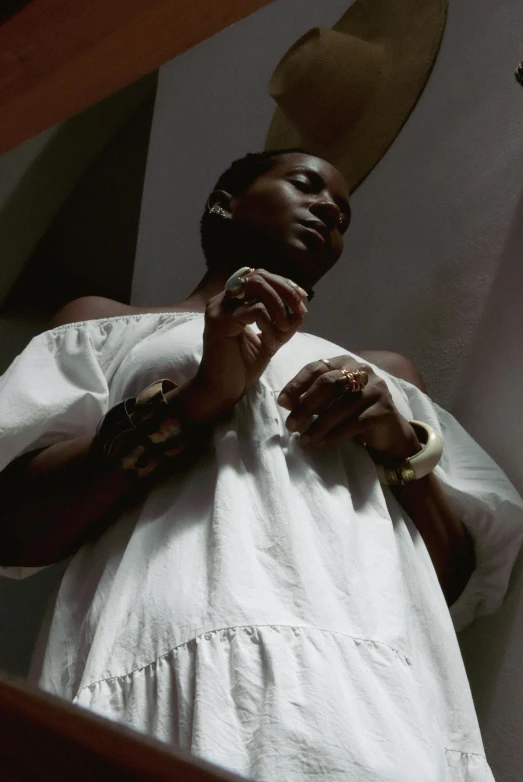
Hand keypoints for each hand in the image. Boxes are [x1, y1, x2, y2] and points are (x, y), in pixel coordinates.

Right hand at [188, 269, 308, 421]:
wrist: (222, 391)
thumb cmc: (242, 368)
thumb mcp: (270, 339)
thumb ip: (283, 322)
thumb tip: (302, 308)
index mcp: (232, 301)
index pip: (259, 276)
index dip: (284, 283)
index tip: (302, 298)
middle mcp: (222, 300)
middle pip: (259, 275)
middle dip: (285, 289)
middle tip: (300, 307)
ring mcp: (219, 308)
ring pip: (257, 287)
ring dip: (279, 305)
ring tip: (286, 327)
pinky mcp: (220, 322)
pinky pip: (255, 311)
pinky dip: (270, 323)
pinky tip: (272, 341)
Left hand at [277, 355, 419, 462]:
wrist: (388, 431)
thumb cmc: (354, 412)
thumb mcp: (330, 402)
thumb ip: (311, 398)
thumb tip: (286, 402)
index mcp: (345, 363)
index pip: (316, 368)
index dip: (297, 384)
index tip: (282, 403)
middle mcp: (362, 371)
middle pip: (328, 384)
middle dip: (306, 406)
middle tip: (291, 425)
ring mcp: (376, 389)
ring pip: (341, 406)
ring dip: (319, 425)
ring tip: (305, 440)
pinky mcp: (384, 409)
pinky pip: (356, 423)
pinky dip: (336, 434)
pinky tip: (323, 443)